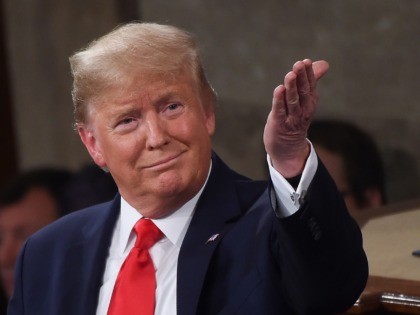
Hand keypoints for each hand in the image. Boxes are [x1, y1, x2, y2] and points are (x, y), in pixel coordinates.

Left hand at [263, 59, 328, 177]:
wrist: (288, 148)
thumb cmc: (294, 119)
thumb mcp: (304, 100)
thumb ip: (311, 81)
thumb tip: (324, 64)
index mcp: (310, 102)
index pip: (310, 86)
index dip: (308, 74)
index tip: (306, 61)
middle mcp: (303, 110)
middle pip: (303, 92)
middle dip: (301, 77)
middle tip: (299, 64)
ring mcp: (292, 118)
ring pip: (292, 101)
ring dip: (291, 87)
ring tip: (290, 74)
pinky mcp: (279, 124)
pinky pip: (280, 110)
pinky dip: (279, 100)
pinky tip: (279, 89)